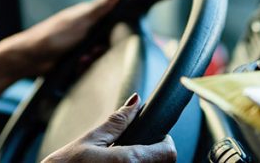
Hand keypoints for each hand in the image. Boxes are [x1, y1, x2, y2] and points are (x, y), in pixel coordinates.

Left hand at [2, 0, 119, 76]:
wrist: (30, 58)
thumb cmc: (55, 35)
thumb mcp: (81, 20)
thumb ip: (100, 8)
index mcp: (86, 16)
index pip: (110, 20)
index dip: (114, 30)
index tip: (114, 37)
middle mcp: (83, 30)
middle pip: (104, 41)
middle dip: (101, 50)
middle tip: (92, 52)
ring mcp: (77, 45)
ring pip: (96, 55)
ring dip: (91, 60)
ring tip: (81, 61)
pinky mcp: (72, 60)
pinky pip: (86, 66)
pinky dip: (82, 67)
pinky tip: (76, 67)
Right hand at [41, 93, 176, 162]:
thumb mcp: (91, 140)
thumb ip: (117, 122)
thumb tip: (135, 102)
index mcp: (128, 161)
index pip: (168, 152)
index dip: (164, 141)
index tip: (154, 136)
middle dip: (152, 152)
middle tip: (132, 146)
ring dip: (142, 161)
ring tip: (118, 157)